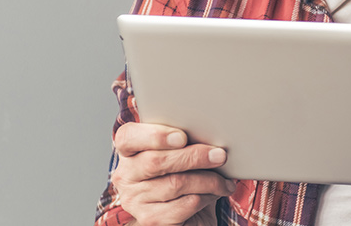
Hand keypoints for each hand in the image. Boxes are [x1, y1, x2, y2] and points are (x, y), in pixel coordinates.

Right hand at [111, 122, 235, 225]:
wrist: (189, 215)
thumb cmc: (185, 175)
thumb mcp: (182, 153)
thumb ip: (184, 142)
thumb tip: (210, 133)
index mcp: (130, 152)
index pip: (128, 138)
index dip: (154, 136)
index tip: (182, 137)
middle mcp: (126, 177)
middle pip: (155, 161)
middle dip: (193, 157)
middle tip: (220, 156)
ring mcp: (135, 201)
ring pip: (176, 183)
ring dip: (209, 180)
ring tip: (224, 180)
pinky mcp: (151, 219)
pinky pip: (185, 204)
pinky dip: (208, 196)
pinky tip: (217, 193)